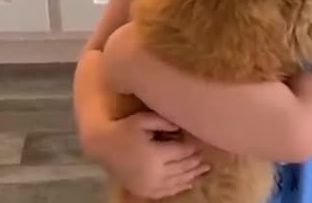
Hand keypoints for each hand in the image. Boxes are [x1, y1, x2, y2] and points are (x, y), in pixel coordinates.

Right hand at [84, 111, 209, 198]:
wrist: (101, 146)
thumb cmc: (123, 129)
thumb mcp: (143, 119)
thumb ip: (164, 121)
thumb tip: (183, 126)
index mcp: (155, 155)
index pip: (182, 153)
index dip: (194, 148)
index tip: (204, 143)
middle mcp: (154, 173)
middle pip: (182, 168)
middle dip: (196, 162)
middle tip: (209, 158)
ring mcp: (148, 185)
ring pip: (177, 181)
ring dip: (192, 176)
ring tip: (205, 170)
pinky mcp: (143, 191)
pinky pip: (165, 191)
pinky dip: (179, 187)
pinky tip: (189, 183)